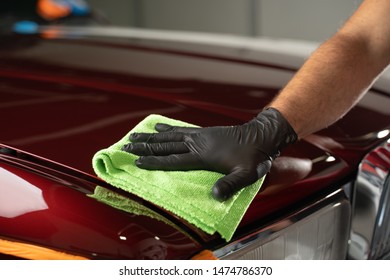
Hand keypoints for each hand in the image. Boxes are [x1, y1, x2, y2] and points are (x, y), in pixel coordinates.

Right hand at [122, 108, 296, 200]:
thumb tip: (213, 196)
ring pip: (169, 136)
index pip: (172, 159)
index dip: (153, 161)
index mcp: (202, 155)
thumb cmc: (254, 158)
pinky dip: (166, 128)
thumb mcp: (245, 175)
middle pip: (165, 145)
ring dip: (151, 137)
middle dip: (144, 147)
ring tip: (134, 135)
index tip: (135, 161)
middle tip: (125, 146)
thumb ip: (230, 185)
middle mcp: (196, 143)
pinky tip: (158, 126)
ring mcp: (199, 136)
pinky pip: (180, 129)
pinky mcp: (203, 132)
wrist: (260, 136)